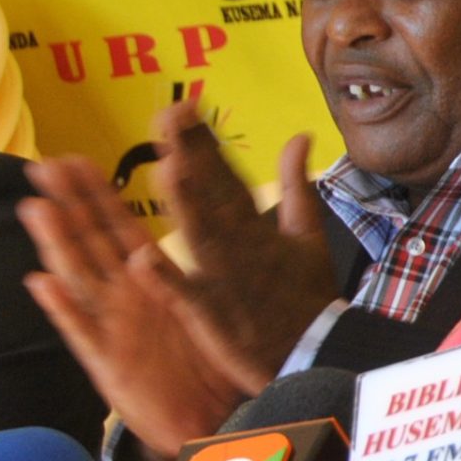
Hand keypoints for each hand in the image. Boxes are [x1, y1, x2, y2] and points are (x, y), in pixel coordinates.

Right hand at [17, 156, 240, 453]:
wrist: (211, 417)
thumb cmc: (208, 359)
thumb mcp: (202, 305)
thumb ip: (184, 269)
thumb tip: (176, 225)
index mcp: (149, 278)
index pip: (117, 226)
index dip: (96, 193)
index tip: (75, 158)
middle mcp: (123, 296)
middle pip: (90, 242)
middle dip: (68, 204)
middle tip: (44, 165)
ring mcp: (111, 326)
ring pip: (78, 277)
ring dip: (58, 243)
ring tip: (37, 209)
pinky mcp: (108, 361)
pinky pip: (82, 330)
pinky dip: (63, 307)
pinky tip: (42, 283)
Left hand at [144, 98, 340, 387]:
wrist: (316, 354)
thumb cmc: (307, 297)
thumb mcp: (309, 236)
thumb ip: (298, 185)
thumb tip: (301, 136)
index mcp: (259, 226)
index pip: (228, 175)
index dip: (205, 141)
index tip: (184, 106)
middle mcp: (241, 246)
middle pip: (213, 195)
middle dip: (192, 155)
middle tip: (169, 116)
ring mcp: (226, 279)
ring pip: (201, 236)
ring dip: (185, 205)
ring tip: (167, 169)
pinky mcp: (213, 315)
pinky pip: (186, 295)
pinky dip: (168, 279)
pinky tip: (144, 258)